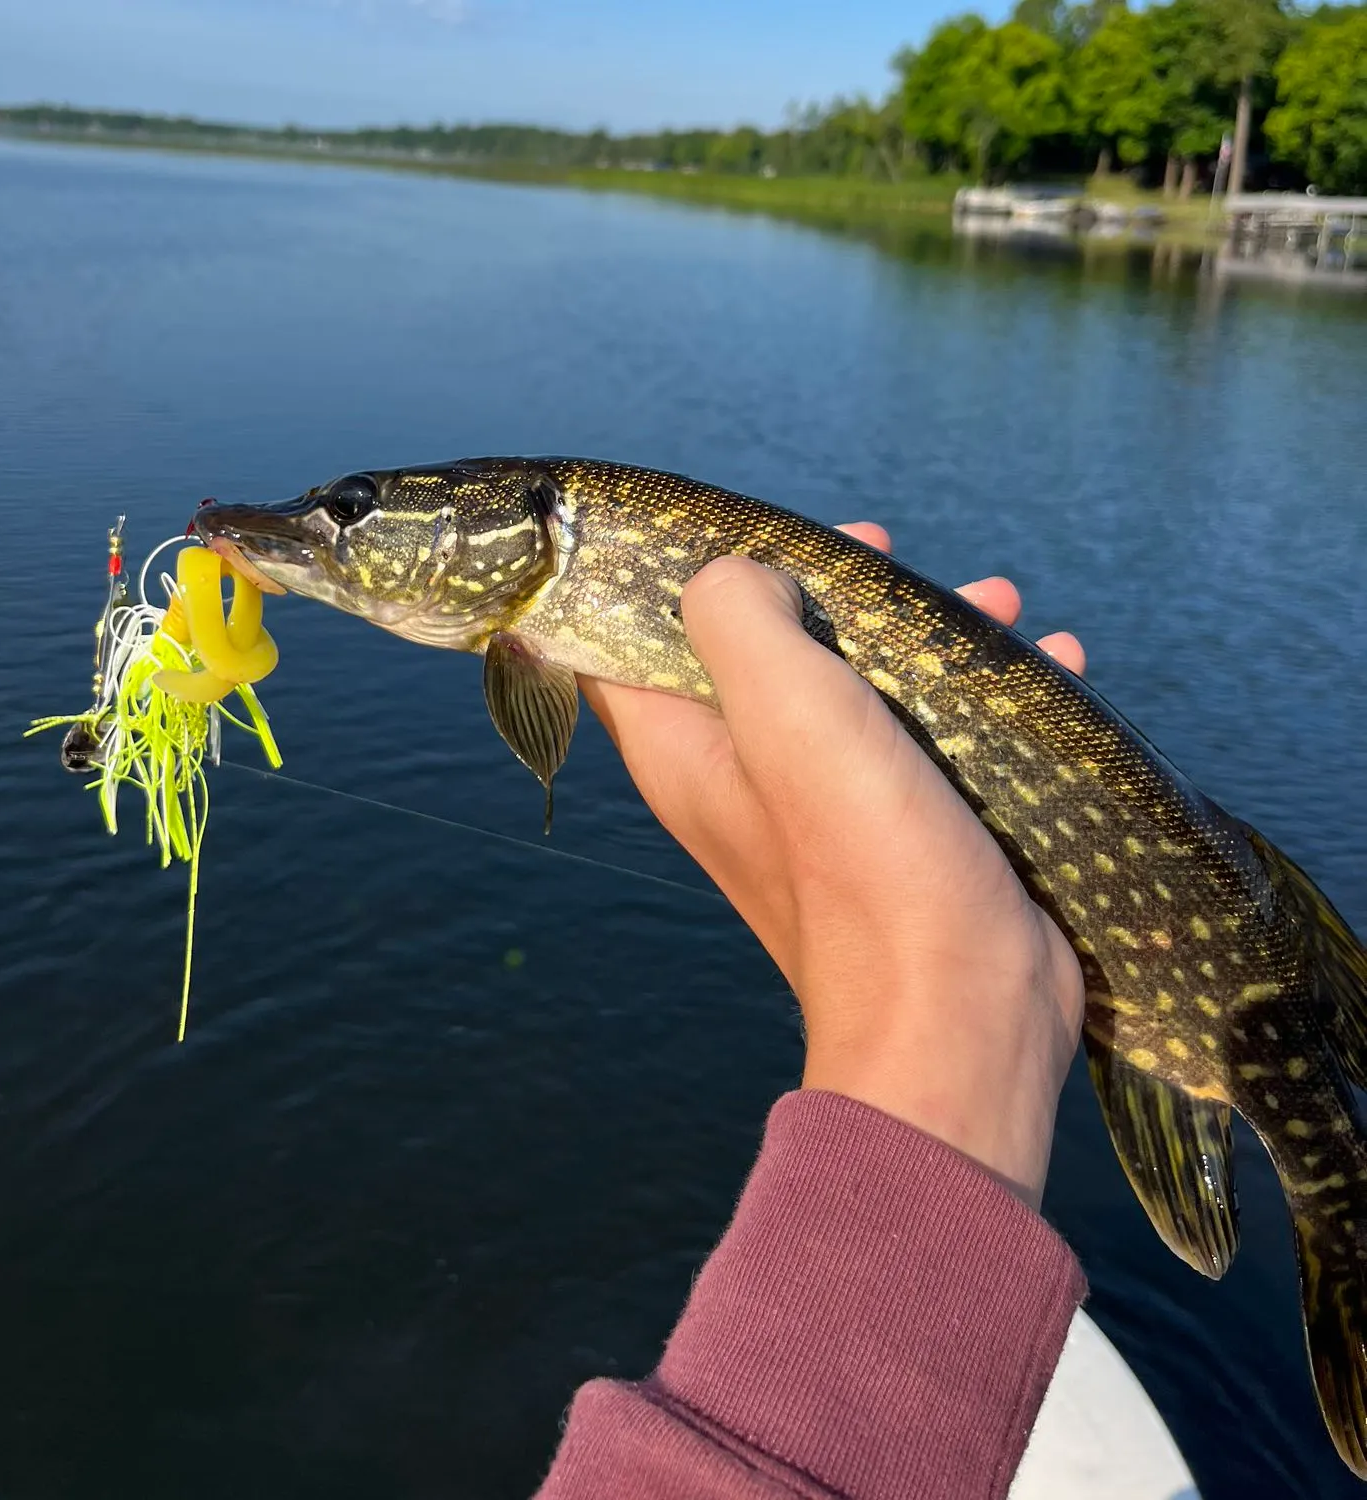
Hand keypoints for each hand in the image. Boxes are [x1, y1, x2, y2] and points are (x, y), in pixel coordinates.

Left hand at [581, 524, 1086, 1209]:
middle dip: (820, 588)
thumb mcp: (788, 711)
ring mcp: (826, 810)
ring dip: (919, 634)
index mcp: (686, 749)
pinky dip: (978, 696)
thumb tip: (736, 575)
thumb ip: (740, 618)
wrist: (964, 1016)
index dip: (657, 577)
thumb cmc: (868, 865)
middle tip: (877, 546)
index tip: (722, 530)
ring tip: (997, 601)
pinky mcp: (904, 832)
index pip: (622, 647)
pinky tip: (1052, 662)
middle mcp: (742, 777)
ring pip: (856, 687)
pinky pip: (929, 739)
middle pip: (756, 650)